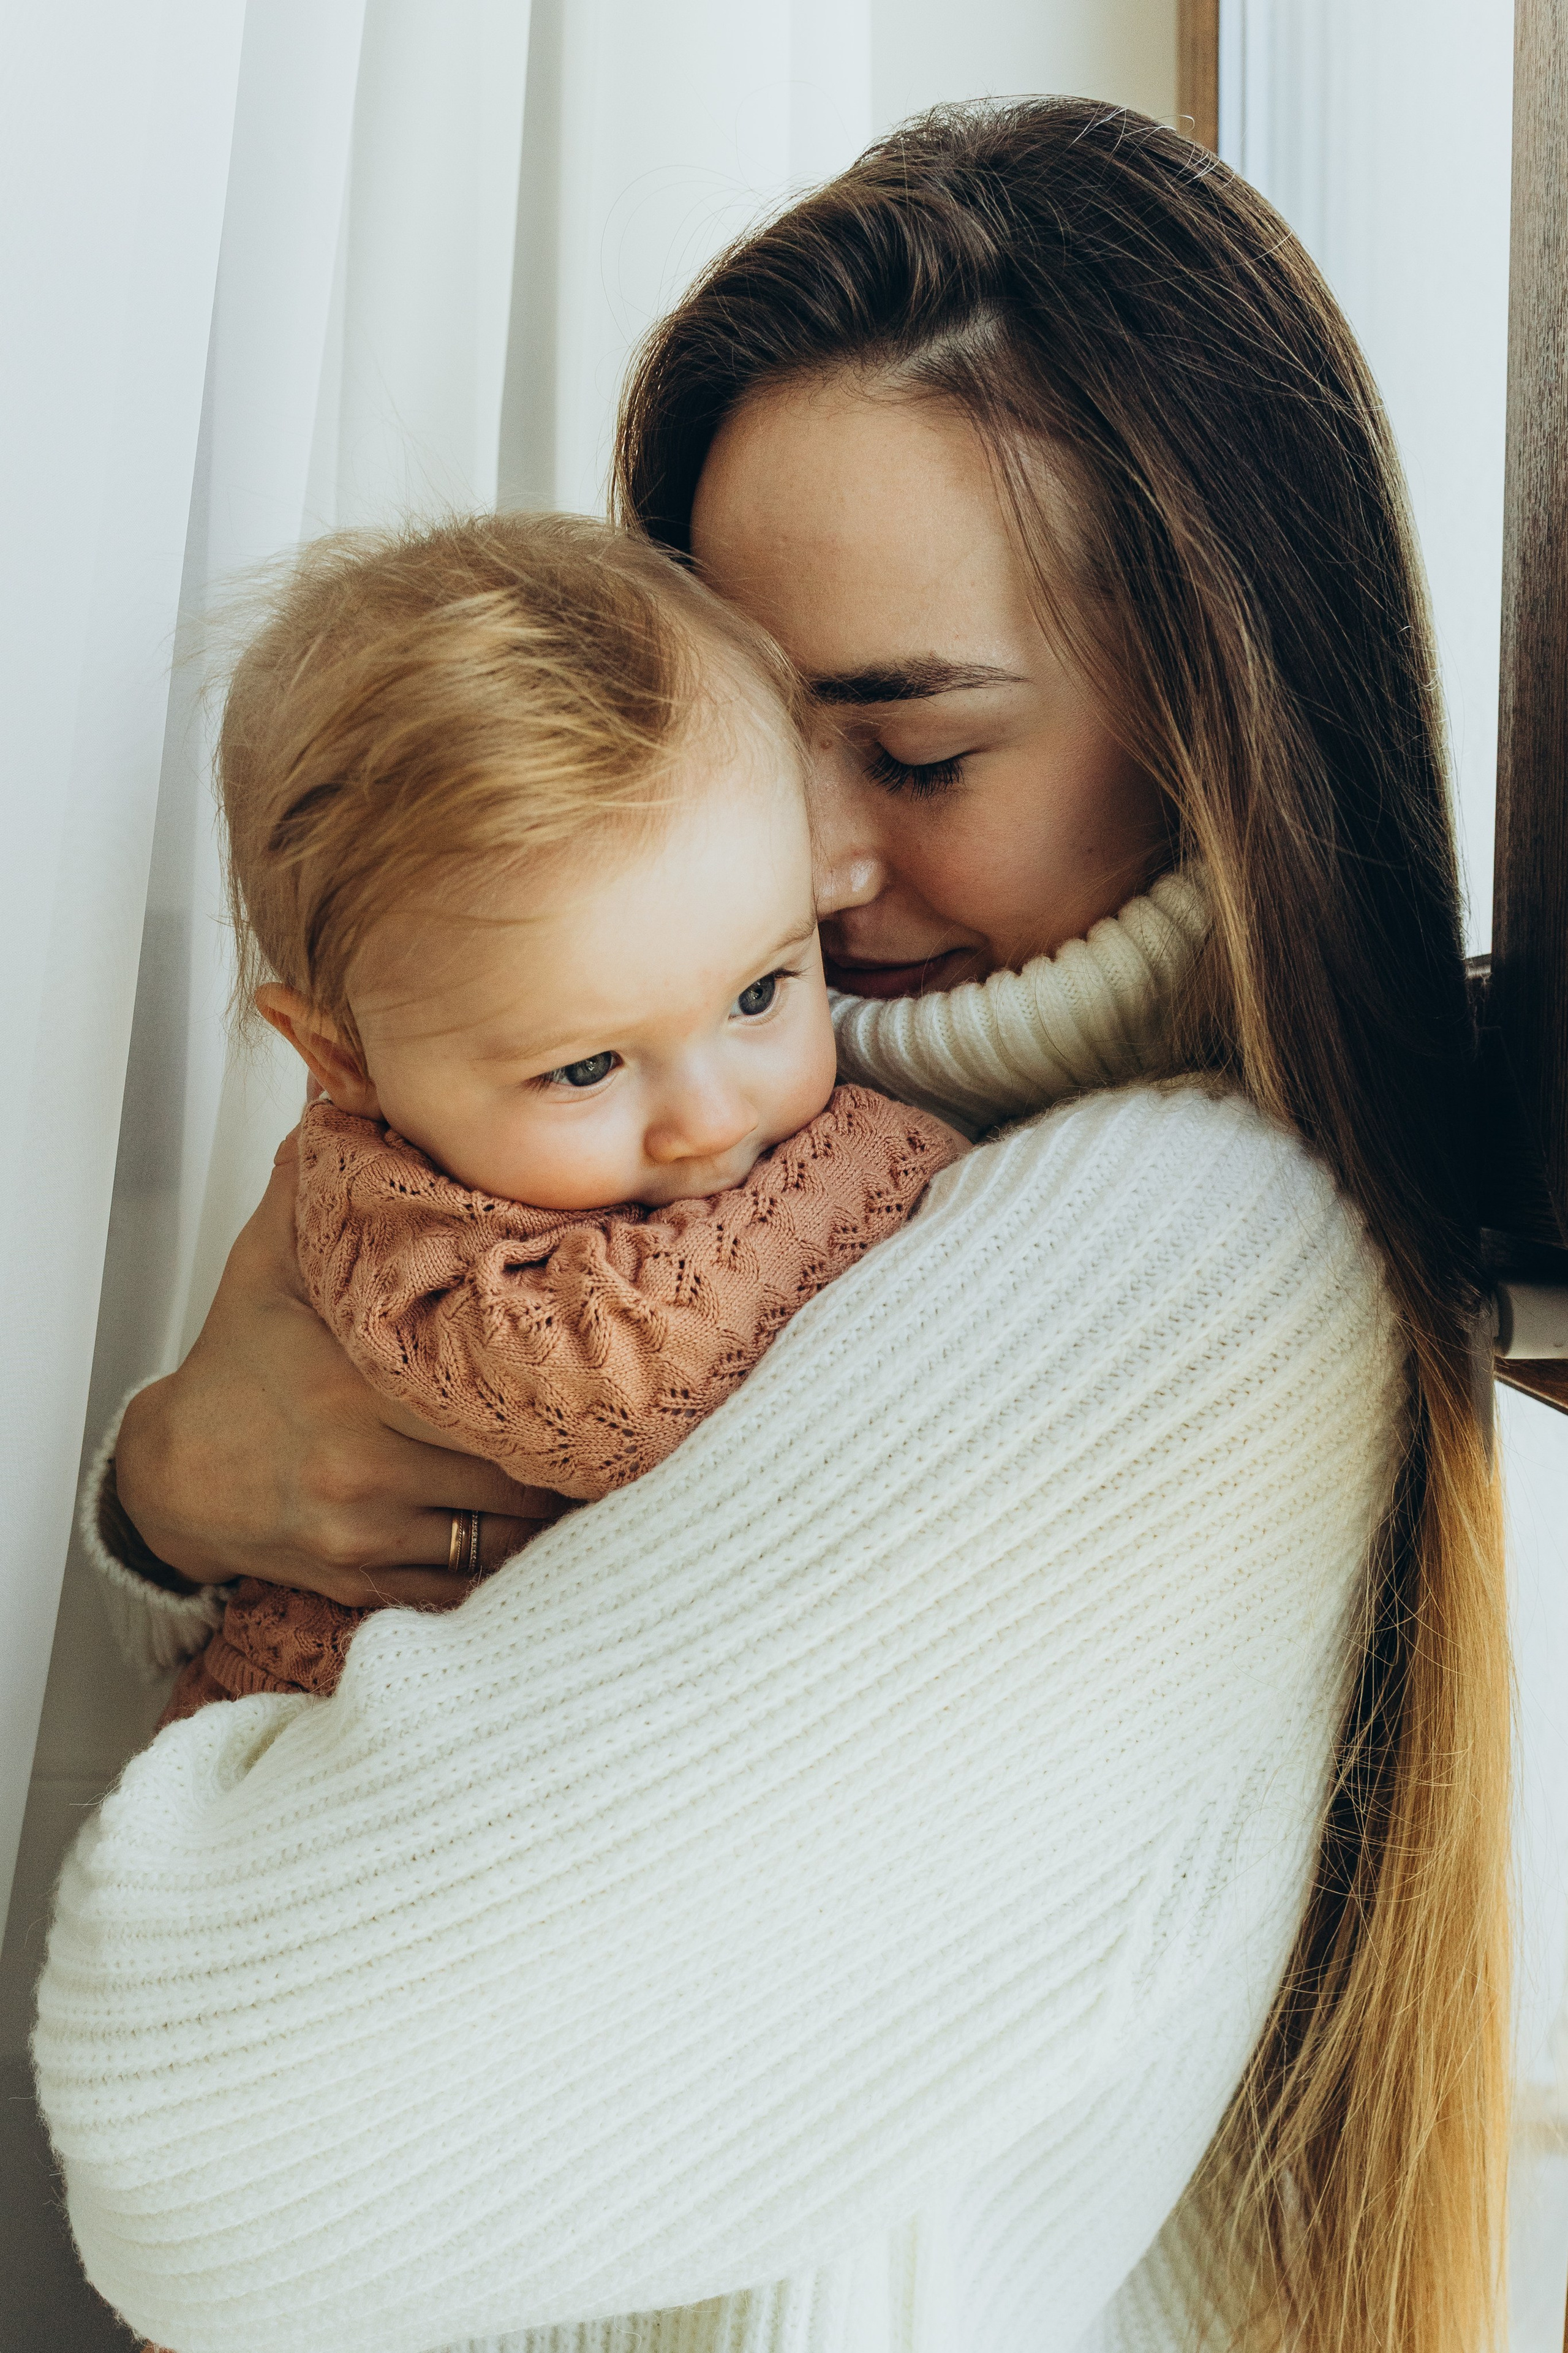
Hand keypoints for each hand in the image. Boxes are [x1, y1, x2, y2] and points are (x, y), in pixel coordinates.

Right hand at [114, 1134, 566, 1604]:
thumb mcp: (268, 1263)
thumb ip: (318, 1186)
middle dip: (578, 1446)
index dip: (561, 1381)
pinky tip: (552, 1526)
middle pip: (516, 1468)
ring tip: (607, 1466)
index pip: (490, 1390)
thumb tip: (351, 1096)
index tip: (612, 1362)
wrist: (175, 1479)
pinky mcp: (373, 1584)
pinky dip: (517, 1559)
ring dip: (560, 1506)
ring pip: (507, 1533)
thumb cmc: (239, 1364)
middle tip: (632, 1413)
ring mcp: (370, 1535)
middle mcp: (365, 1467)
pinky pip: (472, 1583)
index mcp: (354, 1385)